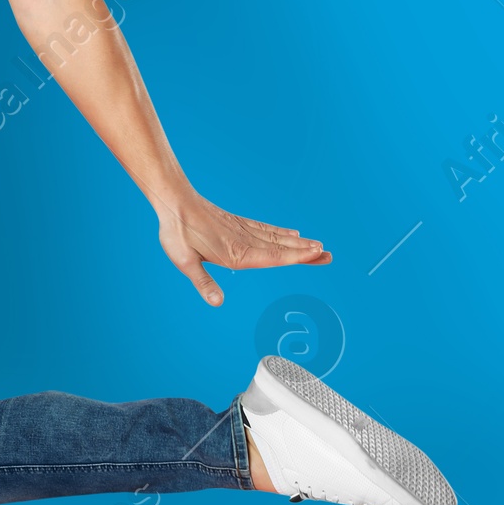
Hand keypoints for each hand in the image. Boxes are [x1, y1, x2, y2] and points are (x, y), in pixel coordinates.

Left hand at [156, 191, 329, 306]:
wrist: (174, 201)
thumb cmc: (177, 232)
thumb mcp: (185, 261)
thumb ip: (203, 282)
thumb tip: (217, 303)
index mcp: (235, 253)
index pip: (270, 257)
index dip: (294, 257)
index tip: (315, 254)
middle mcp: (244, 241)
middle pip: (280, 248)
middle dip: (305, 252)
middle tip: (329, 255)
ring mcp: (242, 230)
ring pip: (276, 237)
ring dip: (298, 243)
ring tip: (319, 246)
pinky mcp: (238, 223)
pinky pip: (265, 228)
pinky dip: (281, 232)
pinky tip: (292, 233)